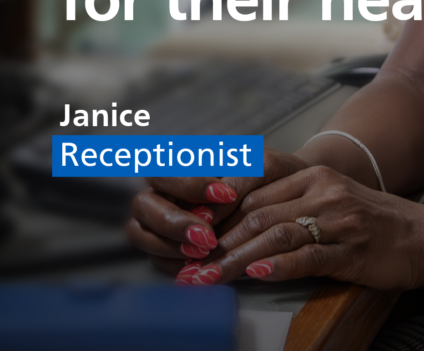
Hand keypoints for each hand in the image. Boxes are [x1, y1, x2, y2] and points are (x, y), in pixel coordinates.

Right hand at [125, 148, 306, 276]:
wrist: (284, 188)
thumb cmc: (270, 171)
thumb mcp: (262, 165)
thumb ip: (236, 181)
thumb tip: (207, 215)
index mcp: (183, 157)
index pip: (167, 167)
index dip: (190, 184)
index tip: (225, 195)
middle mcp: (164, 186)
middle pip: (143, 203)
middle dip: (174, 222)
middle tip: (207, 236)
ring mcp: (160, 215)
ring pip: (139, 232)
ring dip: (168, 245)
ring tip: (204, 250)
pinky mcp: (164, 244)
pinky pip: (154, 257)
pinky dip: (172, 263)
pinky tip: (198, 265)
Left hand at [177, 165, 423, 289]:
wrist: (421, 236)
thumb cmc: (371, 221)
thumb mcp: (330, 201)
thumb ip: (289, 207)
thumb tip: (239, 226)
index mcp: (314, 176)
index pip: (254, 193)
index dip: (218, 218)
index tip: (191, 239)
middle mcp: (323, 190)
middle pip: (257, 214)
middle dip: (217, 244)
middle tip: (187, 268)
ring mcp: (337, 219)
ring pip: (275, 235)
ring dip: (234, 259)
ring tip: (206, 278)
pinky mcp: (350, 249)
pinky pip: (307, 256)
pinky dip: (277, 265)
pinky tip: (254, 273)